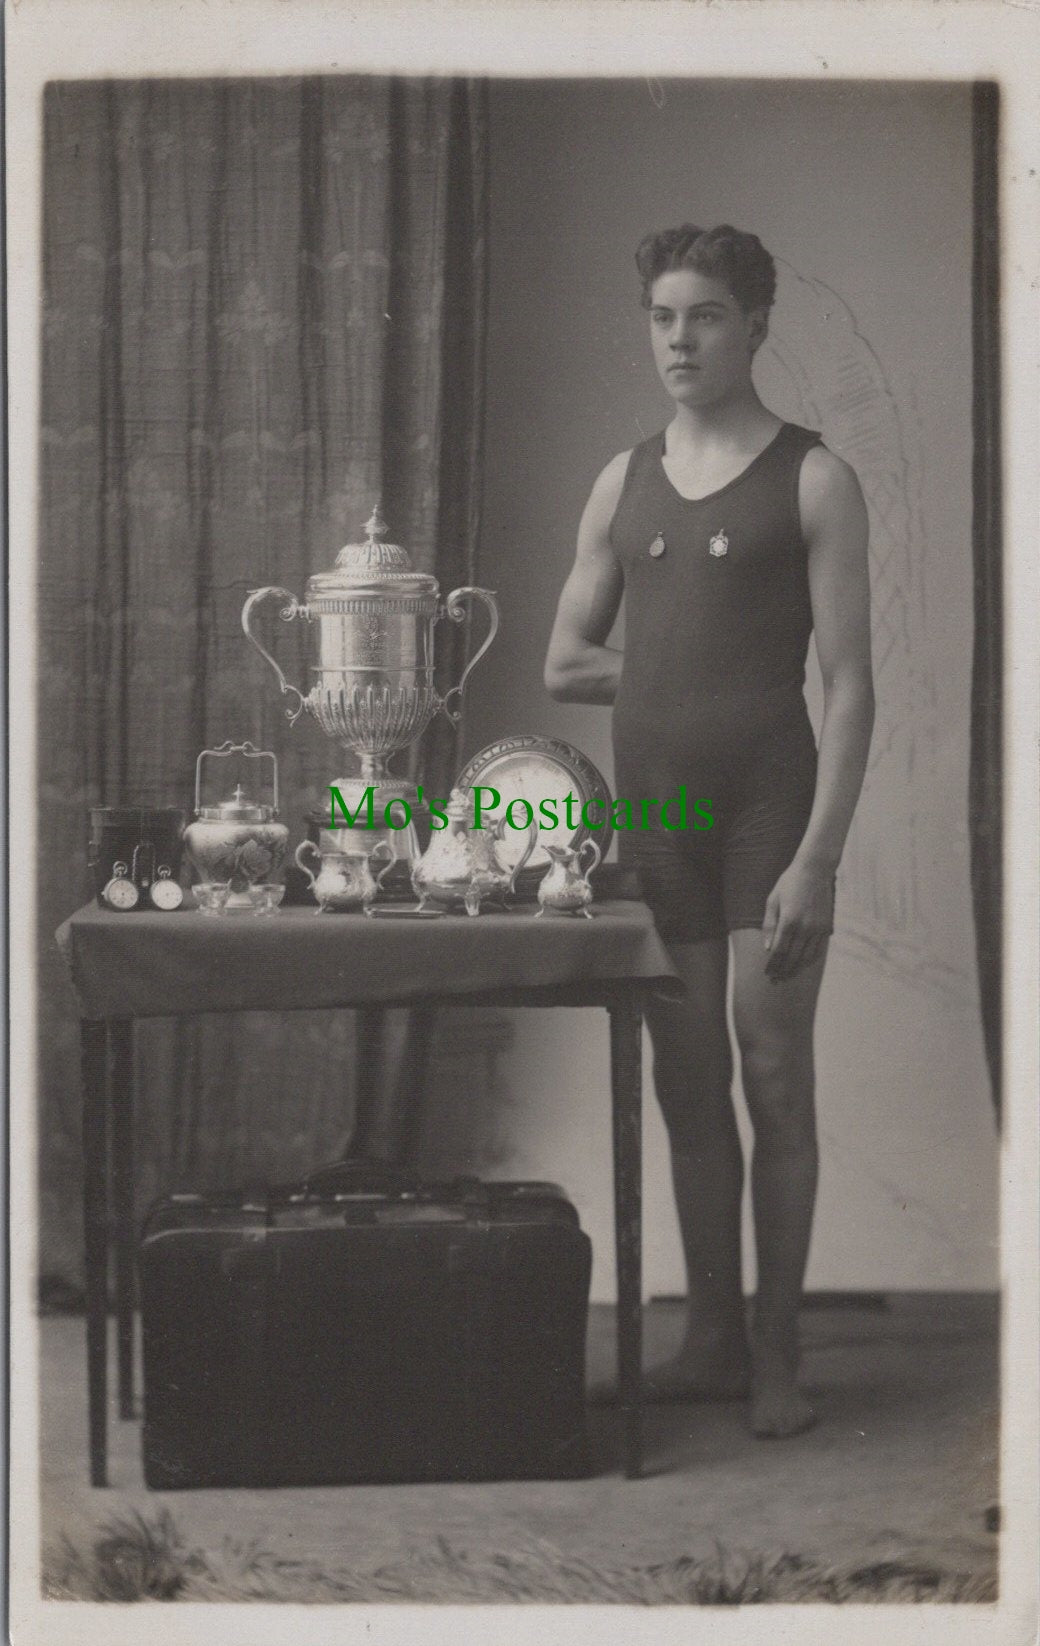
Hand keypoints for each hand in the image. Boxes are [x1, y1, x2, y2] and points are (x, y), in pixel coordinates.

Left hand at [762, 859, 834, 980]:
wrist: (815, 870)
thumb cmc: (789, 883)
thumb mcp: (773, 900)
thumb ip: (770, 925)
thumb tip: (768, 949)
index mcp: (789, 920)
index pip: (779, 951)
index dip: (773, 965)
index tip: (767, 973)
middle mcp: (805, 927)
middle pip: (792, 958)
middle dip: (783, 971)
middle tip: (775, 981)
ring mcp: (818, 928)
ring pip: (807, 957)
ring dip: (796, 969)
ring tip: (787, 977)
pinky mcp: (827, 927)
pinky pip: (818, 950)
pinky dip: (809, 960)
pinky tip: (802, 965)